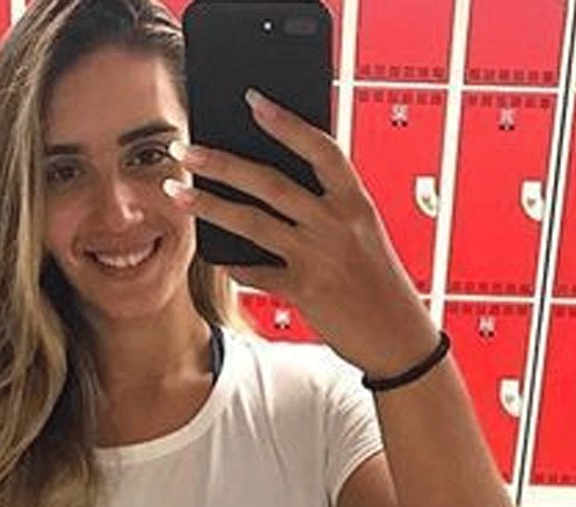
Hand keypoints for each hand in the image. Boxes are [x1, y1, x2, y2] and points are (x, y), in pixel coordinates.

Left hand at [163, 88, 438, 377]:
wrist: (399, 338)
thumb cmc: (379, 283)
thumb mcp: (363, 234)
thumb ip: (327, 208)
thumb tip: (270, 182)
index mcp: (357, 203)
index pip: (320, 149)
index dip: (287, 123)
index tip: (253, 100)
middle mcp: (338, 225)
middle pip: (271, 182)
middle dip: (221, 162)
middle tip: (184, 147)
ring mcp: (319, 257)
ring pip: (252, 223)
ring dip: (208, 205)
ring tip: (176, 192)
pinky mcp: (304, 290)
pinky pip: (257, 272)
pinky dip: (235, 265)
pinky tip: (216, 259)